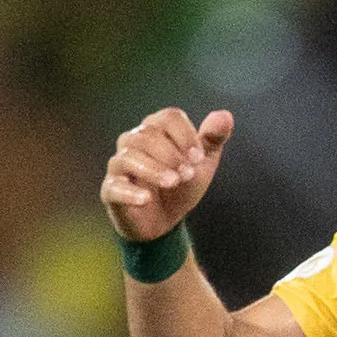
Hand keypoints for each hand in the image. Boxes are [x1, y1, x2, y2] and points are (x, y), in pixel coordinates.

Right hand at [103, 107, 233, 241]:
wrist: (166, 220)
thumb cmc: (182, 184)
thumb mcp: (203, 163)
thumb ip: (213, 139)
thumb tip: (226, 116)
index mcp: (156, 129)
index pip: (168, 118)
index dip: (185, 135)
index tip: (198, 158)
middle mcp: (133, 141)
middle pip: (148, 135)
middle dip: (171, 154)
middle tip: (188, 174)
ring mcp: (119, 165)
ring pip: (129, 157)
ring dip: (154, 169)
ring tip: (173, 182)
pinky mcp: (110, 190)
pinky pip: (114, 186)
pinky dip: (130, 192)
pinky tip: (146, 199)